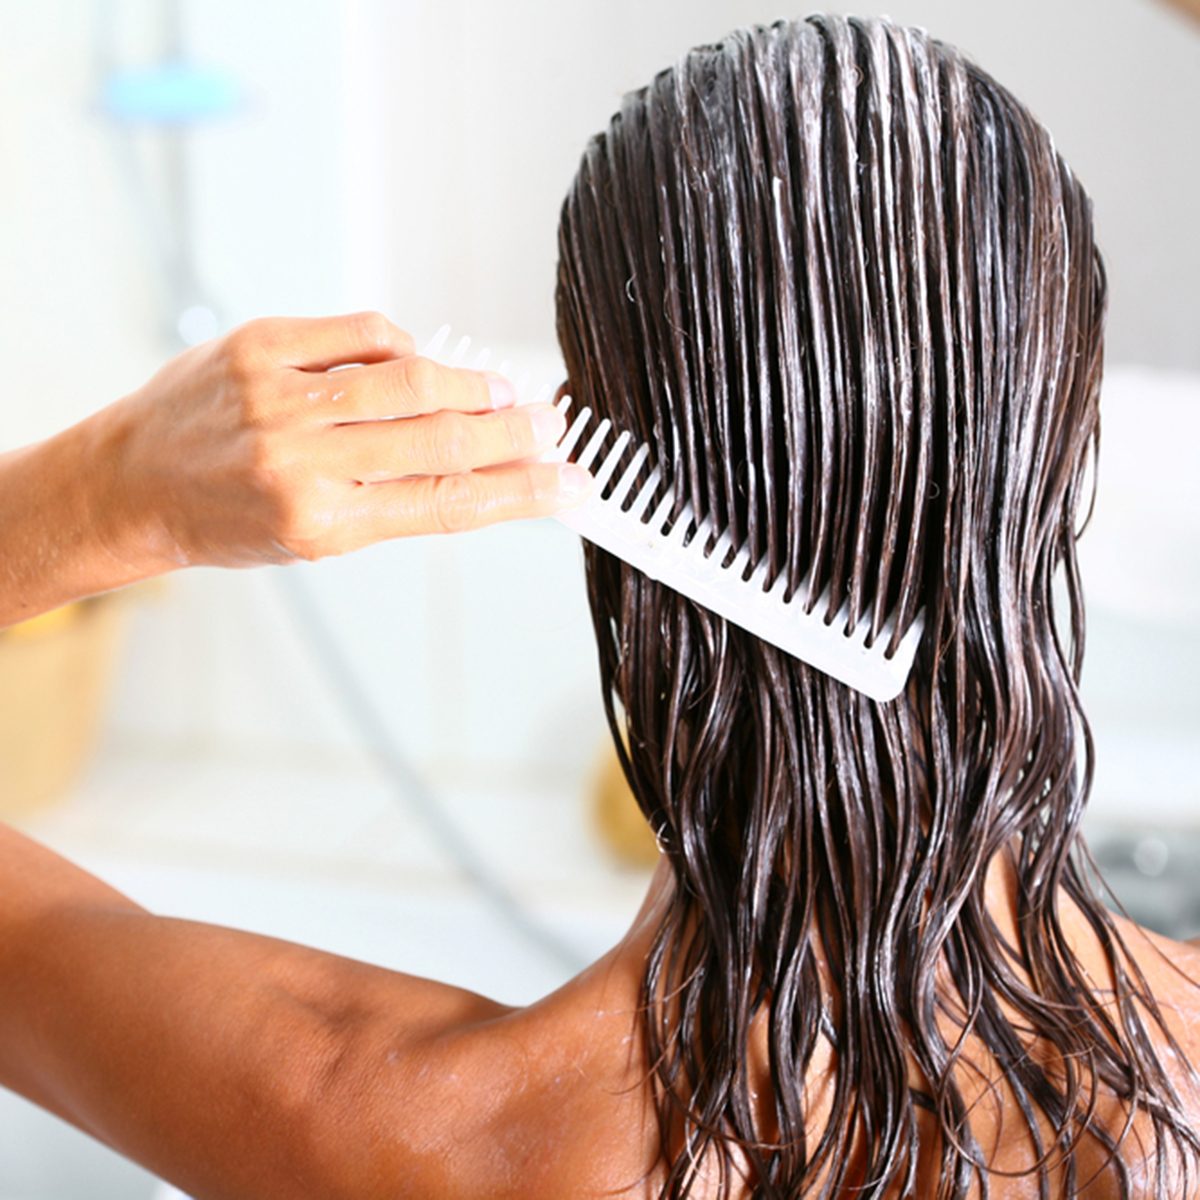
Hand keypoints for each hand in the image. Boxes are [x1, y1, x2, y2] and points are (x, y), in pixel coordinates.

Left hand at [98, 312, 590, 568]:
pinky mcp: (261, 345)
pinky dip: (407, 347)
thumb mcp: (317, 538)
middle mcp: (302, 461)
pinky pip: (361, 334)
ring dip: (473, 386)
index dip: (523, 492)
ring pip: (411, 380)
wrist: (131, 486)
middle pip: (442, 440)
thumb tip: (479, 471)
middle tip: (553, 427)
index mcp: (323, 522)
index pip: (450, 505)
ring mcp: (280, 397)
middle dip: (515, 434)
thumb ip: (395, 502)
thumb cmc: (226, 521)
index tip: (569, 484)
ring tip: (506, 393)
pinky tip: (425, 361)